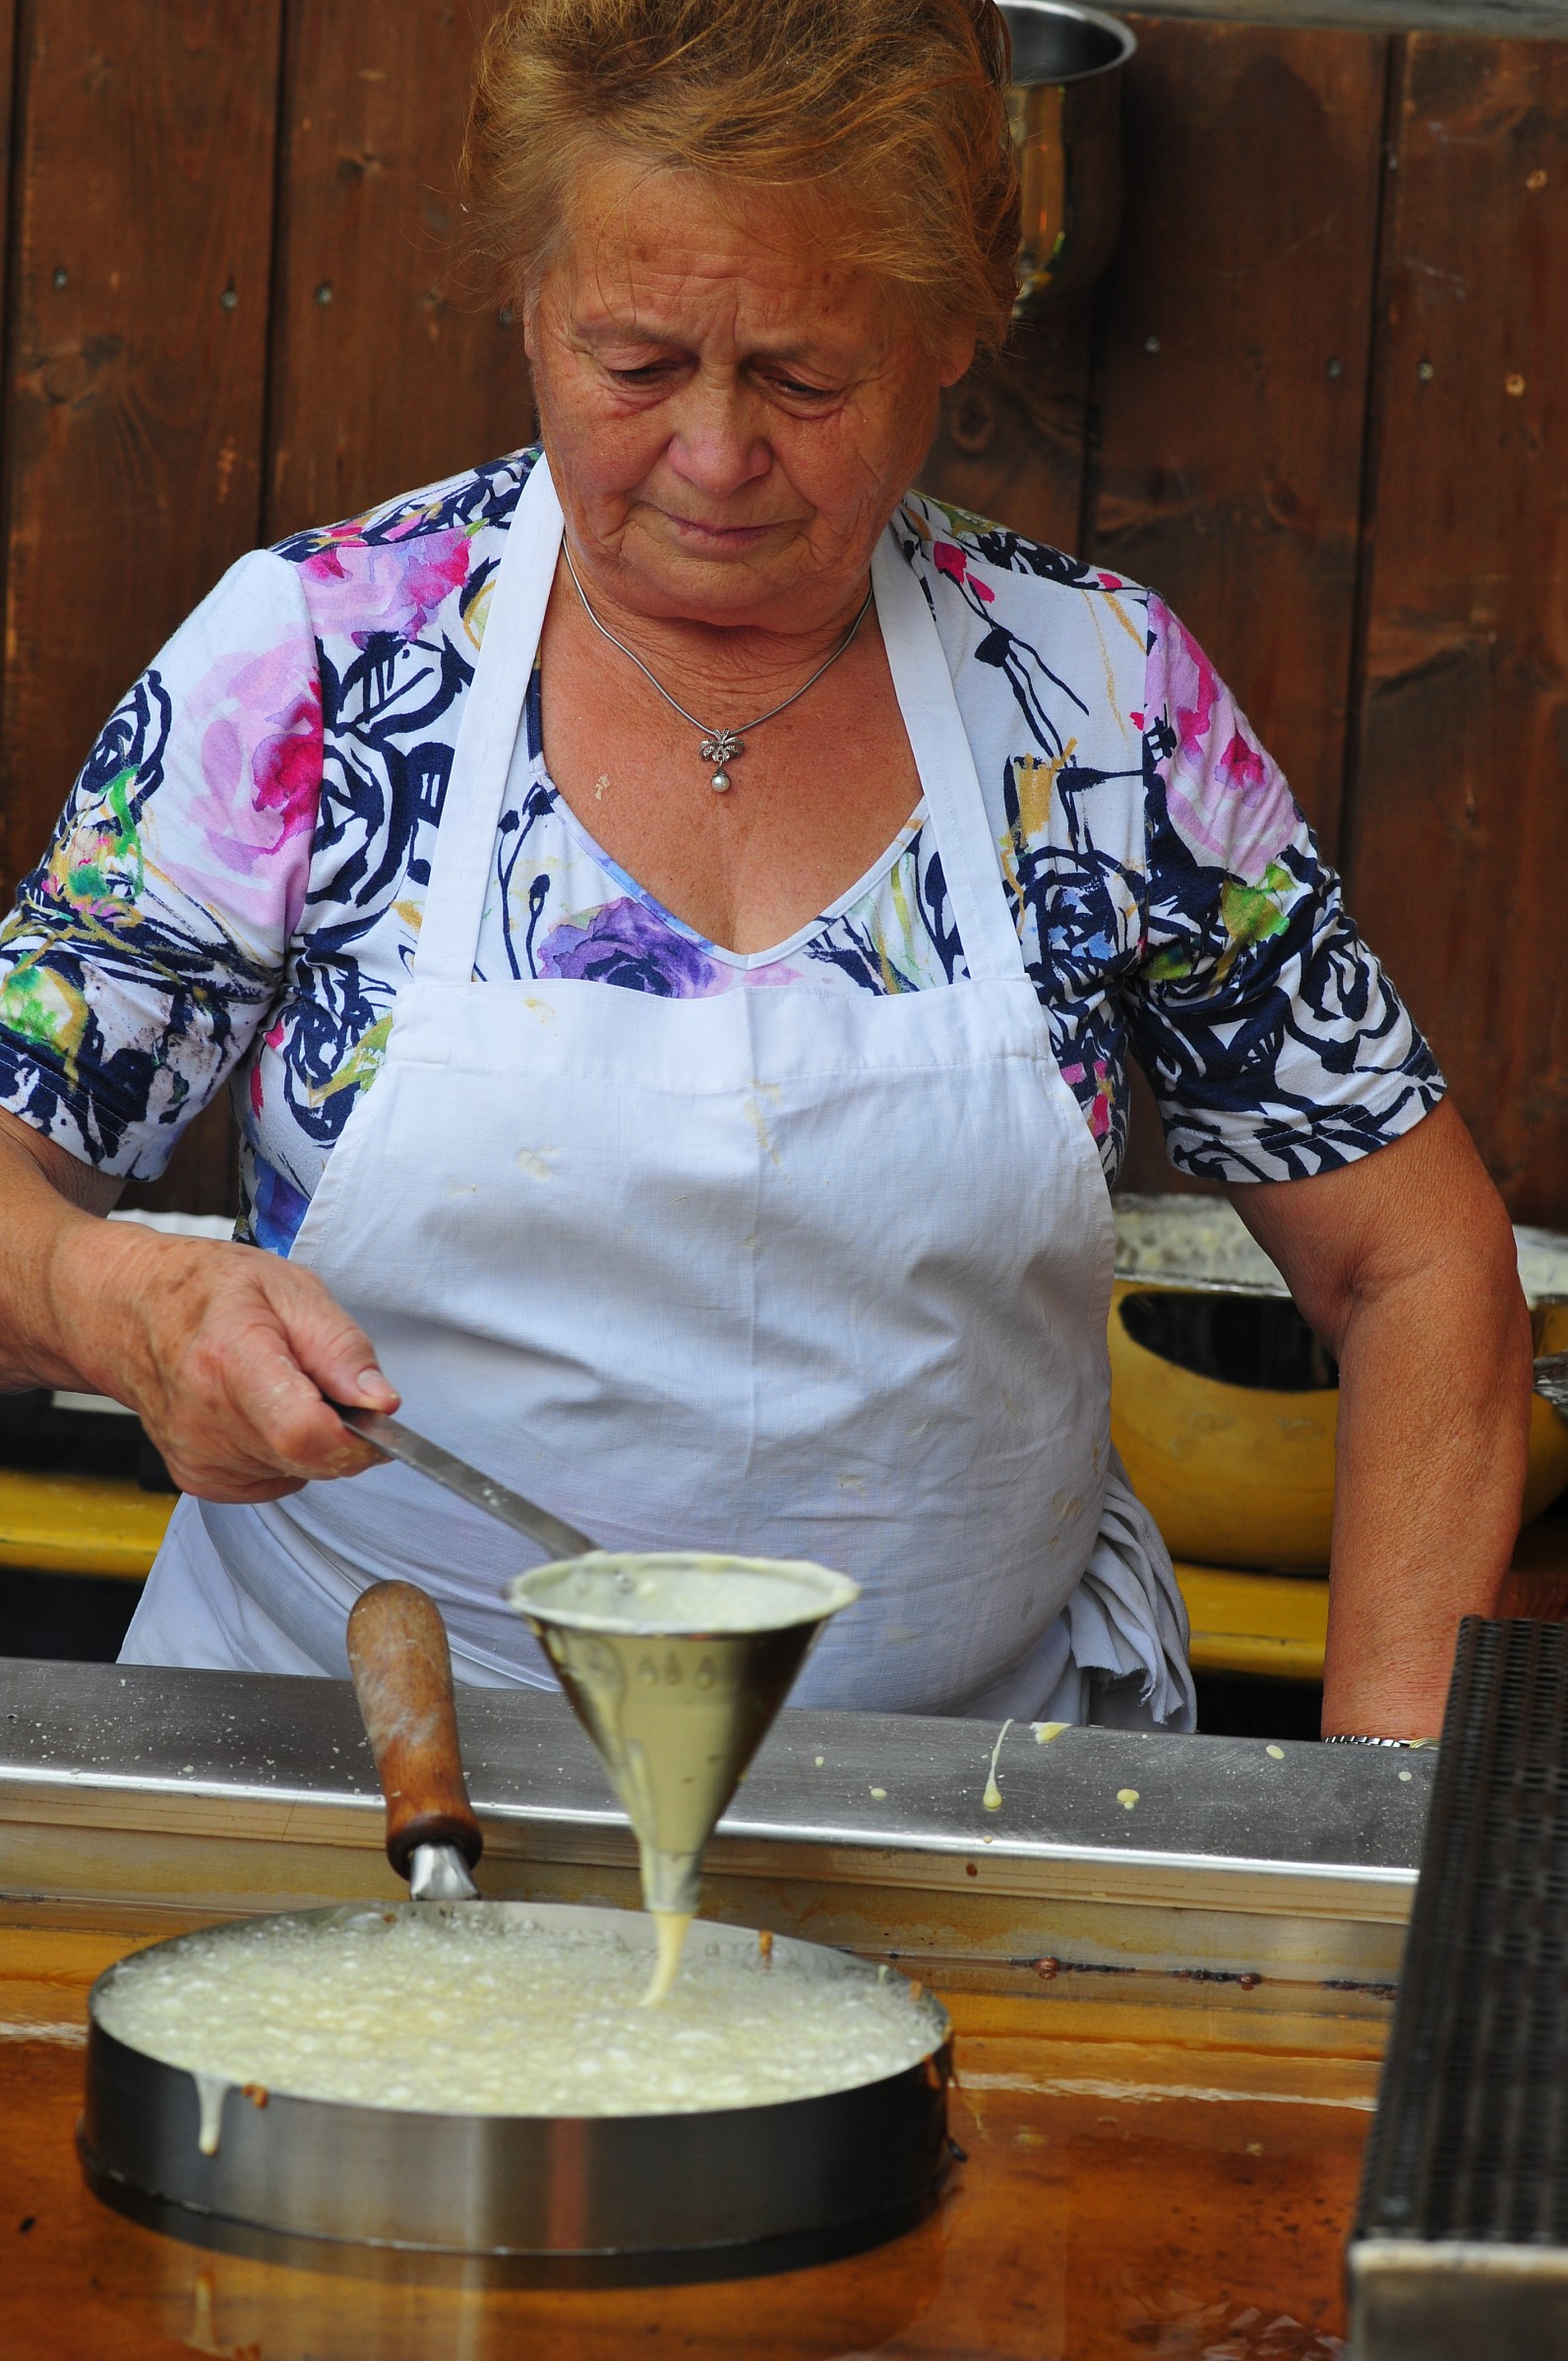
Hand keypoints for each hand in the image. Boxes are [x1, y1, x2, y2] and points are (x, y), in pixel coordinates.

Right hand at [57, 1223, 400, 1502]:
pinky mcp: (195, 1476)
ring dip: (307, 1439)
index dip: (355, 1437)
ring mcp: (194, 1452)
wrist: (131, 1309)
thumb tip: (380, 1402)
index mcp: (231, 1356)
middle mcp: (204, 1414)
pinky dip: (280, 1453)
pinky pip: (271, 1481)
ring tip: (277, 1385)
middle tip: (320, 1380)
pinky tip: (258, 1411)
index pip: (303, 1432)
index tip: (372, 1415)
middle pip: (308, 1457)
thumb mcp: (290, 1288)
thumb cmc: (209, 1290)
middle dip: (338, 1429)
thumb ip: (341, 1347)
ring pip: (296, 1473)